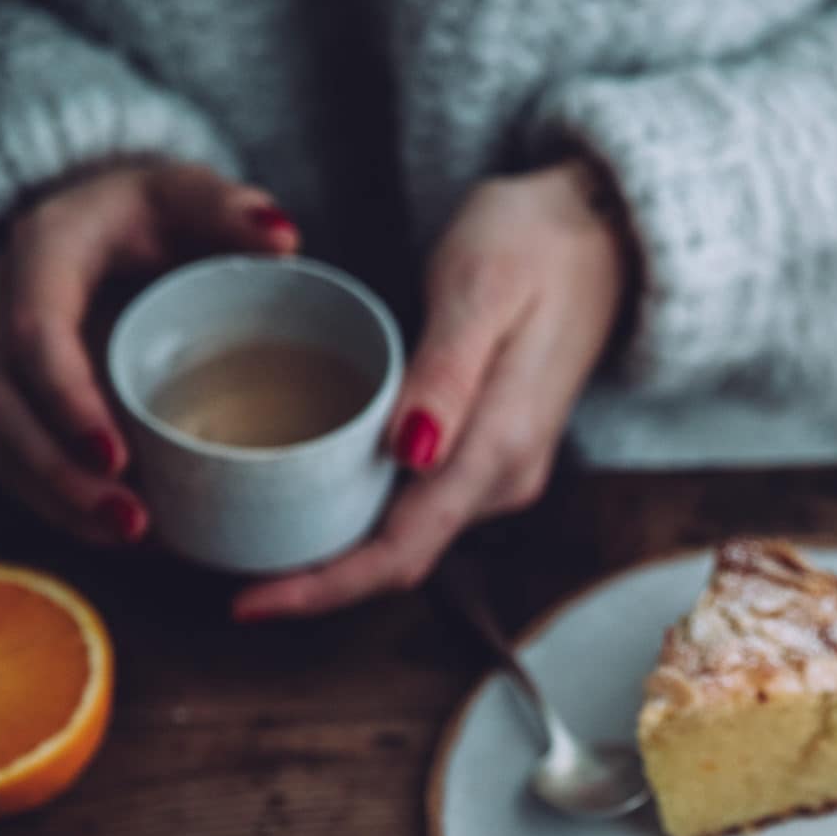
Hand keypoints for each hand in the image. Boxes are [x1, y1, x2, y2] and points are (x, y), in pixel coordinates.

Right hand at [0, 160, 298, 544]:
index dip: (68, 400)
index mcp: (43, 253)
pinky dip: (63, 507)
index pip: (36, 332)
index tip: (118, 456)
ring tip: (135, 540)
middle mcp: (1, 307)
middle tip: (135, 523)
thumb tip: (284, 239)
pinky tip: (119, 538)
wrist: (103, 222)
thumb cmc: (152, 213)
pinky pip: (18, 465)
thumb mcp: (189, 194)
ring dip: (63, 502)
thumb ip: (231, 211)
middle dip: (64, 475)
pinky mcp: (13, 400)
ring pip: (5, 444)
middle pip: (9, 406)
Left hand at [233, 159, 633, 618]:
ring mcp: (502, 473)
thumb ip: (446, 374)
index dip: (323, 588)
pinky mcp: (491, 455)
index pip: (402, 550)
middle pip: (400, 559)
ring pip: (408, 539)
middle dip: (318, 583)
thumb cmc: (536, 241)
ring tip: (258, 546)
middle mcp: (504, 480)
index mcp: (497, 447)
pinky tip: (313, 497)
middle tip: (233, 583)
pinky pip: (418, 507)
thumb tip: (408, 453)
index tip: (251, 603)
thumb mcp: (481, 287)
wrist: (603, 231)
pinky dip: (361, 517)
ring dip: (337, 553)